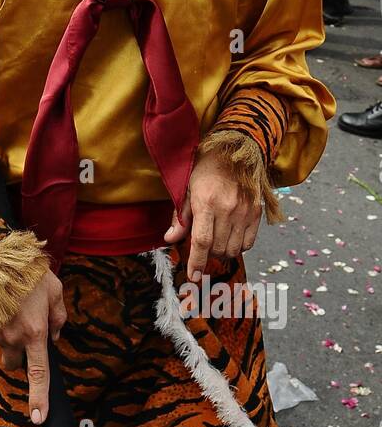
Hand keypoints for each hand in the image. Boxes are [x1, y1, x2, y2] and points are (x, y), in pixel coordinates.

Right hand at [0, 270, 66, 424]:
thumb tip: (56, 334)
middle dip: (20, 357)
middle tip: (25, 333)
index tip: (39, 419)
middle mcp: (13, 338)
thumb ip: (59, 316)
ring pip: (3, 346)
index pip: (38, 375)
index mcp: (35, 333)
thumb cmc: (27, 271)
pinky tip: (0, 304)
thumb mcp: (54, 289)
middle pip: (14, 365)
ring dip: (8, 335)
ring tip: (12, 307)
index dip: (39, 399)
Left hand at [163, 147, 261, 280]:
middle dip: (207, 255)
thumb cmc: (205, 169)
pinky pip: (248, 243)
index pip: (202, 241)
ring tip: (214, 242)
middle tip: (201, 247)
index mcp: (206, 202)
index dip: (197, 262)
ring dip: (221, 253)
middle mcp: (228, 209)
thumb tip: (170, 239)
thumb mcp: (185, 189)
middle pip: (217, 249)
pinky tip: (229, 239)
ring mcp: (244, 212)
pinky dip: (238, 248)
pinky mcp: (256, 212)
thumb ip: (180, 217)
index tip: (193, 275)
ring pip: (233, 250)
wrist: (234, 151)